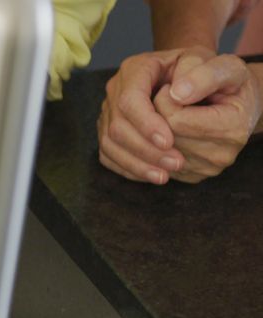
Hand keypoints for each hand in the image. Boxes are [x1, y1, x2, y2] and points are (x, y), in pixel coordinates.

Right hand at [96, 48, 215, 183]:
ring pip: (109, 144)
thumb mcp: (216, 64)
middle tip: (176, 163)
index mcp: (137, 68)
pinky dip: (129, 169)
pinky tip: (153, 175)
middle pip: (117, 127)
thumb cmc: (204, 72)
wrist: (191, 77)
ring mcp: (109, 111)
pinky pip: (109, 156)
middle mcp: (117, 89)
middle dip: (145, 149)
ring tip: (165, 175)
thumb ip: (205, 74)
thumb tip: (180, 96)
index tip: (169, 142)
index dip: (147, 124)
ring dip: (137, 163)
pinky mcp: (109, 131)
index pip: (130, 100)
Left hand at [153, 57, 262, 182]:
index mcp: (232, 129)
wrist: (239, 106)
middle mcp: (219, 157)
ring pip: (154, 153)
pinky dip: (150, 145)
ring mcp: (203, 171)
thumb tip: (176, 93)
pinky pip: (153, 164)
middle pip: (161, 140)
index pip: (174, 120)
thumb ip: (204, 75)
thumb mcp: (227, 68)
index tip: (170, 87)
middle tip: (167, 100)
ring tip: (170, 113)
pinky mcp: (188, 177)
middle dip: (155, 115)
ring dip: (152, 130)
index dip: (163, 99)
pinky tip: (164, 130)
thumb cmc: (232, 84)